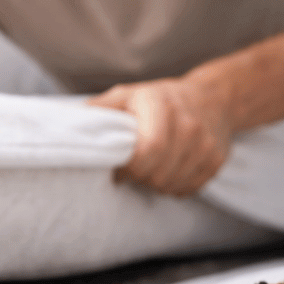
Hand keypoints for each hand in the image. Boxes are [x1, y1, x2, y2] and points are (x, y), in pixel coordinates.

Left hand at [87, 77, 233, 195]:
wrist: (212, 98)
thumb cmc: (159, 98)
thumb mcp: (127, 94)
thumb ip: (100, 109)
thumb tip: (65, 123)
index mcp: (162, 106)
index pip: (149, 149)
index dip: (129, 166)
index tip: (117, 167)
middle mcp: (189, 125)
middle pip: (158, 172)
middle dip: (138, 177)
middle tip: (130, 169)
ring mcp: (206, 144)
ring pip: (171, 184)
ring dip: (154, 183)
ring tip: (148, 168)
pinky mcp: (217, 160)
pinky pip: (188, 189)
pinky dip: (173, 187)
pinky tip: (167, 170)